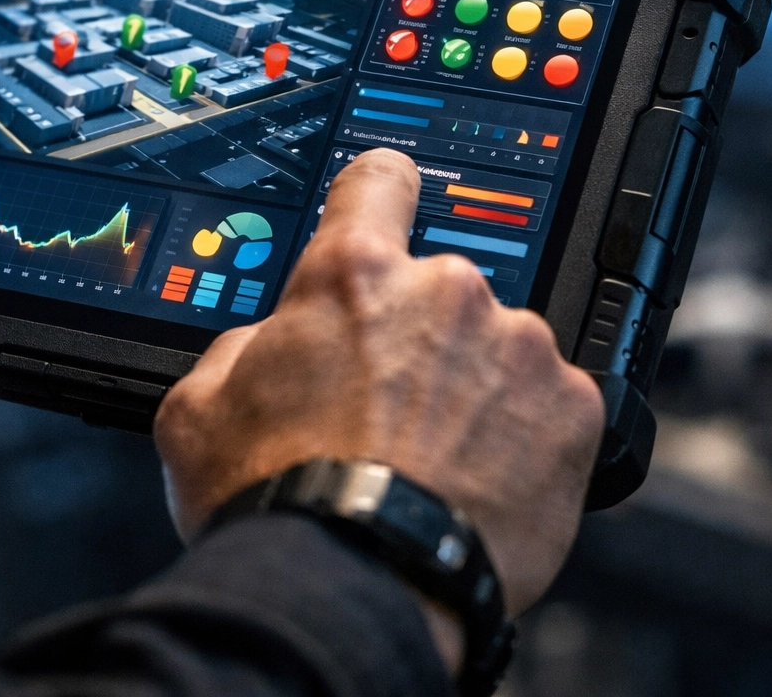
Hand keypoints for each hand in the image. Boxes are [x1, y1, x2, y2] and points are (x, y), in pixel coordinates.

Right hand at [155, 148, 604, 625]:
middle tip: (386, 415)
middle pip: (437, 293)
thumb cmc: (278, 503)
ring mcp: (516, 347)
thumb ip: (244, 347)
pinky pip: (550, 407)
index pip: (379, 183)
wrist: (356, 588)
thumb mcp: (199, 408)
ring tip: (435, 464)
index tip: (388, 201)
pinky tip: (480, 483)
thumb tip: (271, 342)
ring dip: (473, 392)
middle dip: (417, 342)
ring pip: (496, 353)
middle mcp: (443, 292)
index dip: (380, 193)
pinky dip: (525, 439)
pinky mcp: (572, 409)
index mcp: (352, 277)